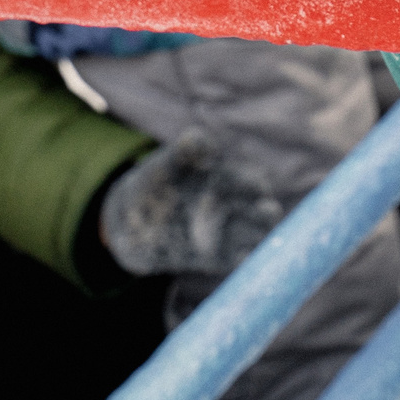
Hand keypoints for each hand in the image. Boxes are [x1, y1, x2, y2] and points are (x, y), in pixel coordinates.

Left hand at [100, 131, 285, 277]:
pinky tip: (241, 259)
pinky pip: (233, 262)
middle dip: (267, 214)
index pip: (252, 182)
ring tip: (258, 239)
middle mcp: (234, 207)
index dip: (254, 185)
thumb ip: (182, 153)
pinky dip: (241, 261)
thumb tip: (195, 138)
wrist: (131, 220)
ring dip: (259, 239)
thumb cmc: (155, 183)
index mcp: (230, 180)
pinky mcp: (213, 258)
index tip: (256, 188)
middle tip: (268, 213)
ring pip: (254, 237)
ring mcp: (226, 234)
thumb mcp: (166, 166)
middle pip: (263, 212)